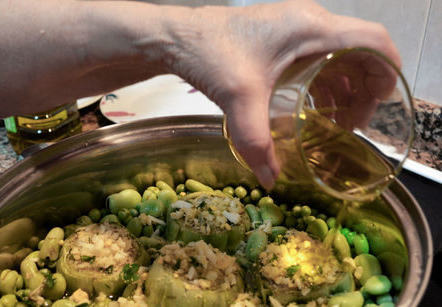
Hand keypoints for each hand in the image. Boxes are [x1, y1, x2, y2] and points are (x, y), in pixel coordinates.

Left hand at [158, 0, 400, 188]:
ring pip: (339, 53)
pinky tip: (315, 105)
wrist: (178, 37)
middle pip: (359, 50)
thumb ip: (257, 142)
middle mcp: (310, 21)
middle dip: (365, 87)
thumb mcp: (239, 99)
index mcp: (311, 28)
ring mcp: (295, 26)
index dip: (386, 71)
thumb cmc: (209, 53)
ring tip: (339, 120)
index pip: (373, 40)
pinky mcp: (281, 35)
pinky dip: (325, 79)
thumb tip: (270, 179)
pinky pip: (318, 55)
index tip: (380, 103)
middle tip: (354, 124)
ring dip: (346, 85)